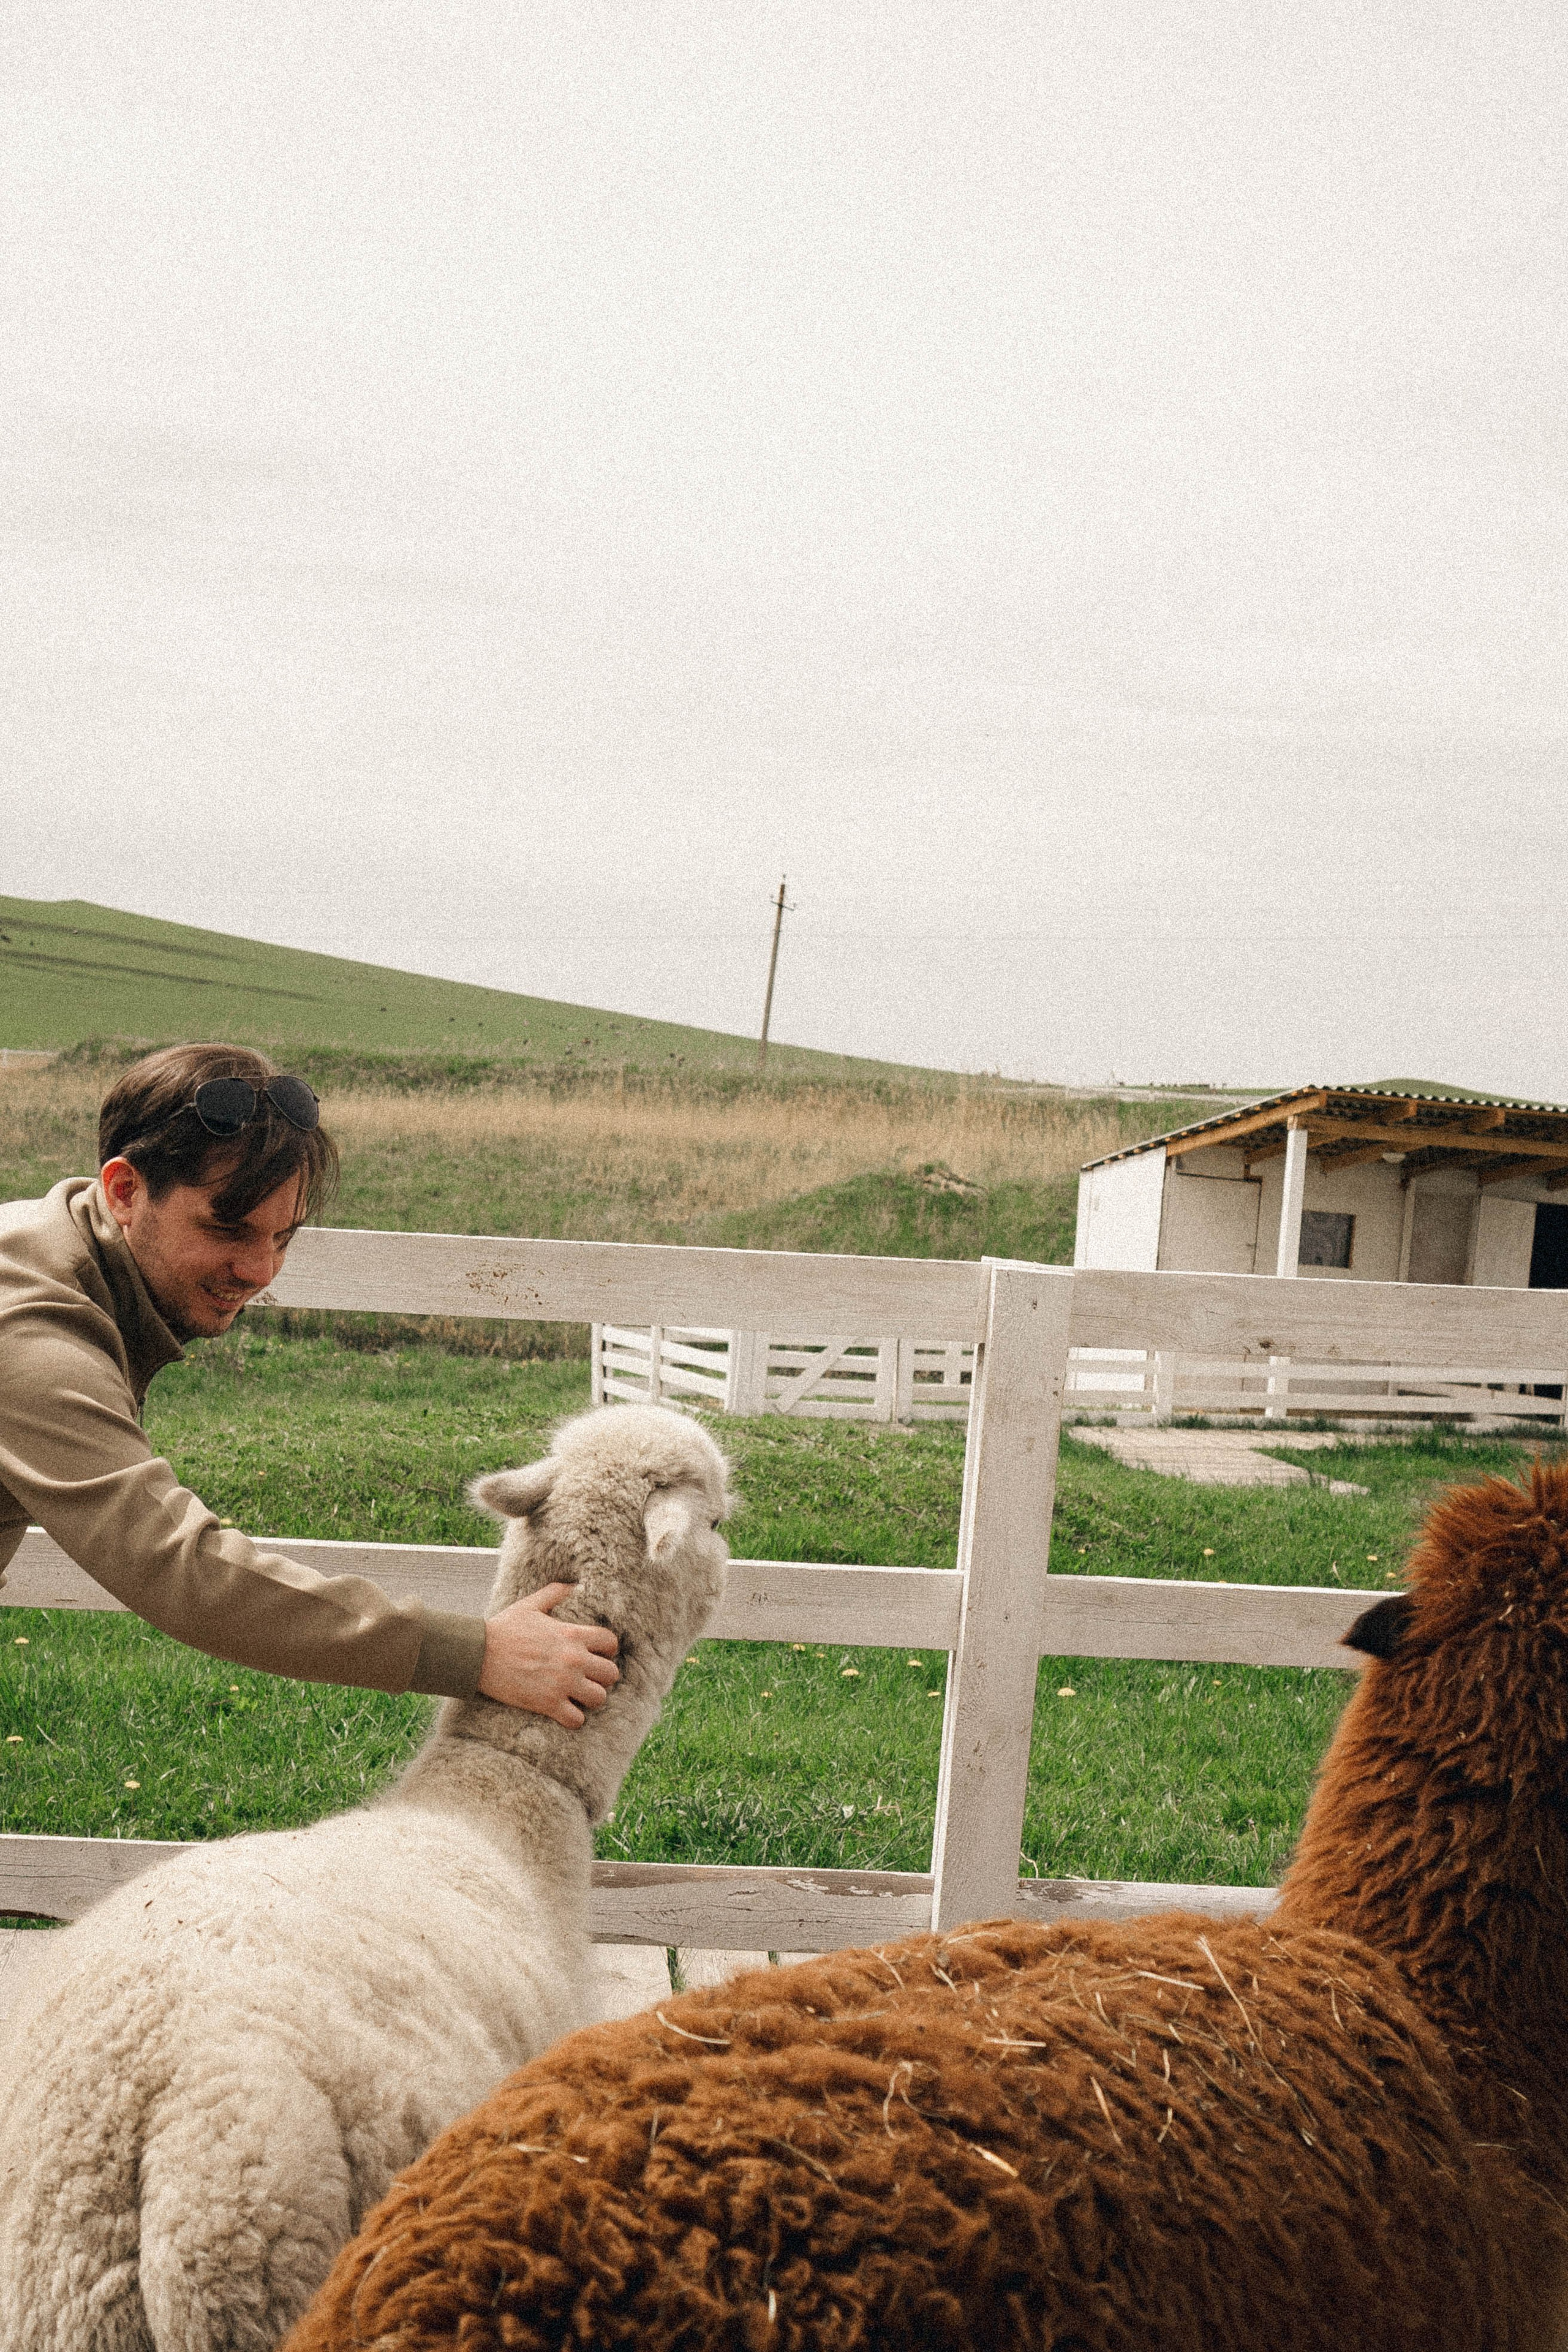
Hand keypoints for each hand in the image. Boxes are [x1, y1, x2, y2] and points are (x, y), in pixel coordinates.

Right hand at [476, 1584, 619, 1725]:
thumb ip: (555, 1592)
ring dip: (590, 1698)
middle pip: (611, 1674)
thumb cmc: (504, 1628)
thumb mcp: (530, 1604)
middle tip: (589, 1678)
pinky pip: (577, 1720)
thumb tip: (575, 1584)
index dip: (607, 1650)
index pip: (610, 1642)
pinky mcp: (547, 1704)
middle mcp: (573, 1659)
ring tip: (578, 1696)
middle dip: (602, 1677)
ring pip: (599, 1698)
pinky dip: (573, 1718)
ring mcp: (562, 1683)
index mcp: (572, 1634)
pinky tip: (564, 1711)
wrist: (478, 1653)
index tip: (597, 1654)